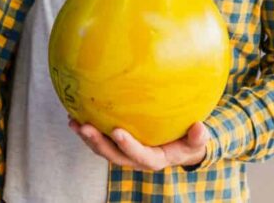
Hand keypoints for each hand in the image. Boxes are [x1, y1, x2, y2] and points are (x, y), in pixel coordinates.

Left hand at [69, 120, 208, 170]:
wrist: (180, 146)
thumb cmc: (189, 141)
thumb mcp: (197, 140)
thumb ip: (198, 137)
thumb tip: (200, 128)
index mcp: (154, 159)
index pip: (139, 155)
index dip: (128, 145)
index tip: (117, 131)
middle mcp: (135, 159)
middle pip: (113, 155)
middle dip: (97, 143)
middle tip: (84, 127)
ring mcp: (124, 152)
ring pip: (103, 149)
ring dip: (87, 137)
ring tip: (73, 122)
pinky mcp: (117, 144)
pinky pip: (101, 139)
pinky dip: (88, 130)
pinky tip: (76, 114)